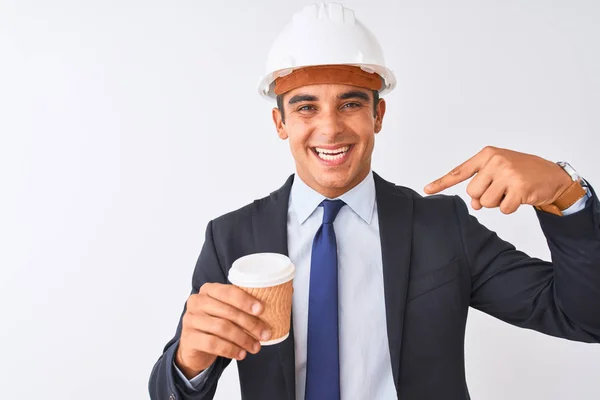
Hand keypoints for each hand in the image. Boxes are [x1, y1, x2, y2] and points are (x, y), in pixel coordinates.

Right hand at [175, 283, 272, 378]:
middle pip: (227, 312)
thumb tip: (268, 313)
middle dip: (250, 324)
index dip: (245, 300)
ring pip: (222, 328)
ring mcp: (190, 320)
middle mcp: (196, 302)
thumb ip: (239, 308)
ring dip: (243, 339)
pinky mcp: (189, 338)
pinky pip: (213, 343)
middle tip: (265, 334)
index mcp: (208, 290)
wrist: (194, 347)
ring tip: (255, 347)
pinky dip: (230, 349)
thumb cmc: (215, 324)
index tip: (261, 310)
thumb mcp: (225, 312)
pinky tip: (241, 354)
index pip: (228, 292)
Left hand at [423, 146, 571, 213]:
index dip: (442, 183)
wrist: (552, 175)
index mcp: (487, 154)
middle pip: (473, 192)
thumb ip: (481, 185)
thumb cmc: (521, 173)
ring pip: (486, 202)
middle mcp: (496, 161)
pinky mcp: (519, 187)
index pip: (459, 172)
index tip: (426, 190)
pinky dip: (509, 208)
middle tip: (501, 189)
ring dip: (497, 203)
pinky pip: (503, 209)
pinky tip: (520, 197)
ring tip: (511, 191)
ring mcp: (508, 173)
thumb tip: (474, 204)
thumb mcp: (498, 173)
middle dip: (484, 196)